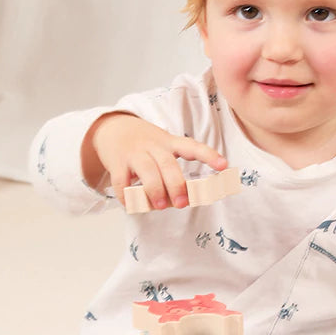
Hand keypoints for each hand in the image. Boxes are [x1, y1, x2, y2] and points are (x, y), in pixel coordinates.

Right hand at [84, 113, 227, 209]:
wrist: (112, 128)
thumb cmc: (145, 145)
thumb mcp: (163, 147)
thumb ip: (174, 171)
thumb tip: (184, 201)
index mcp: (170, 143)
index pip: (192, 147)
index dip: (209, 156)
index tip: (223, 165)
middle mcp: (153, 146)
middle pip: (167, 163)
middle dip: (176, 184)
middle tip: (182, 204)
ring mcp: (134, 153)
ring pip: (146, 170)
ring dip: (154, 190)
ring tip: (159, 206)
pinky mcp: (117, 162)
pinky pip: (122, 180)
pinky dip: (127, 195)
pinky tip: (132, 205)